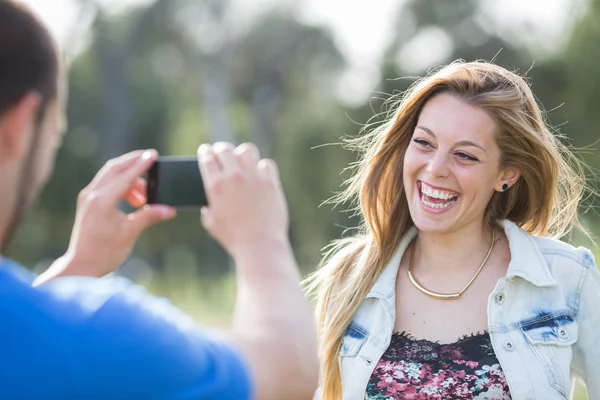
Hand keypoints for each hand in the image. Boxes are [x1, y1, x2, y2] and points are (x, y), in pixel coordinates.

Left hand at [41, 150, 175, 281]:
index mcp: (103, 201)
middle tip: (150, 158)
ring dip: (129, 176)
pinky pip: (105, 184)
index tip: (154, 155)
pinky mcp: (87, 202)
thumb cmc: (104, 253)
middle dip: (133, 161)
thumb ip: (149, 216)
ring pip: (110, 174)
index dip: (142, 165)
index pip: (126, 176)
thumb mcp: (130, 233)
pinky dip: (121, 184)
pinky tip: (133, 199)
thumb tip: (169, 209)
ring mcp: (87, 197)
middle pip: (114, 168)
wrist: (81, 266)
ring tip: (144, 195)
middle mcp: (92, 195)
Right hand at [197, 142, 288, 260]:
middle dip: (221, 149)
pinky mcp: (271, 183)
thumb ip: (207, 210)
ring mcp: (253, 178)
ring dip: (242, 153)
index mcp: (215, 186)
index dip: (205, 152)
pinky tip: (261, 174)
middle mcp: (234, 177)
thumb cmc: (234, 238)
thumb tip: (208, 206)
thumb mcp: (211, 224)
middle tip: (222, 152)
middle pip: (225, 149)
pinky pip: (267, 164)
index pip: (206, 158)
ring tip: (243, 160)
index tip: (205, 151)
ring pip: (247, 150)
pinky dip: (263, 167)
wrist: (259, 245)